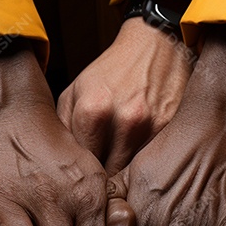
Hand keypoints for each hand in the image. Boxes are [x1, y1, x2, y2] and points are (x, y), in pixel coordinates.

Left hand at [57, 17, 194, 175]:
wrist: (153, 45)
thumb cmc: (111, 71)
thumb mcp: (75, 91)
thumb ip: (63, 127)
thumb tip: (56, 163)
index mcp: (91, 111)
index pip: (81, 165)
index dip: (80, 176)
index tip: (80, 179)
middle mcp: (122, 121)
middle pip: (106, 175)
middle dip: (100, 179)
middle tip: (97, 180)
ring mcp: (149, 127)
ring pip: (129, 174)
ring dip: (121, 177)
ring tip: (116, 169)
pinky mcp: (168, 130)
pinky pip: (149, 163)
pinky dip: (141, 166)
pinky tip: (135, 156)